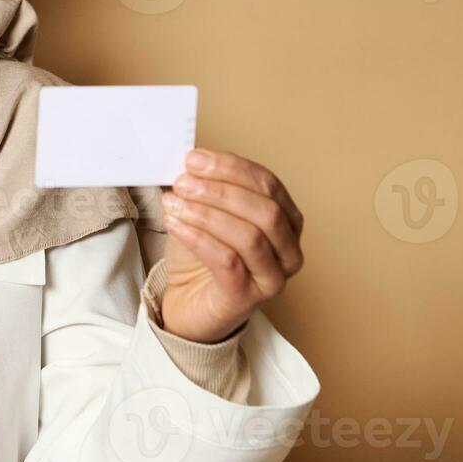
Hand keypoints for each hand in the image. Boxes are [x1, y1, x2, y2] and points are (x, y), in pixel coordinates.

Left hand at [158, 149, 304, 343]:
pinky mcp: (247, 298)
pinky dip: (198, 238)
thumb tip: (191, 159)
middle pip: (265, 210)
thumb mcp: (207, 211)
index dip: (230, 168)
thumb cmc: (202, 255)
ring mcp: (272, 278)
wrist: (188, 302)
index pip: (267, 184)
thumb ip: (207, 185)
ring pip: (249, 236)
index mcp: (287, 220)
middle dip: (220, 190)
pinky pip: (228, 262)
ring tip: (173, 203)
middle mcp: (289, 250)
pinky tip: (175, 224)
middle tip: (183, 182)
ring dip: (206, 213)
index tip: (194, 159)